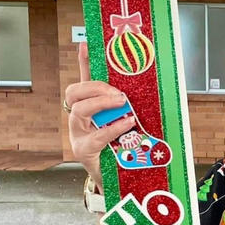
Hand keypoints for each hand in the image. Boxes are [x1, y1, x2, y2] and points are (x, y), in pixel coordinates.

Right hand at [64, 43, 131, 189]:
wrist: (118, 180)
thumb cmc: (122, 150)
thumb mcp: (127, 124)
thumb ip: (130, 109)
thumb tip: (149, 90)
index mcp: (89, 109)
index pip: (82, 81)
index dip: (82, 63)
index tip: (86, 44)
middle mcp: (78, 119)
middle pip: (75, 92)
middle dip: (95, 86)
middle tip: (118, 92)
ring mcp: (78, 134)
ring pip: (79, 110)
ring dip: (101, 102)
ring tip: (122, 102)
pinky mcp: (84, 150)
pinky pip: (96, 134)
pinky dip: (113, 127)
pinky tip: (127, 123)